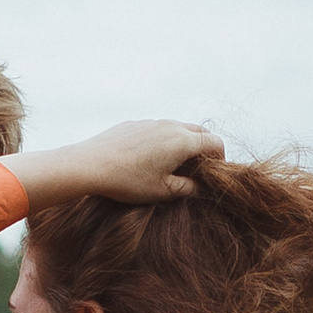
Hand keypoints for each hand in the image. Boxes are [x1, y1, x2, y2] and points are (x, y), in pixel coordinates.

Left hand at [12, 121, 222, 211]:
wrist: (91, 164)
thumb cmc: (128, 181)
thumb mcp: (163, 191)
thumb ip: (188, 188)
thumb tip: (200, 186)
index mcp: (183, 141)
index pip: (215, 143)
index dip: (220, 159)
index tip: (213, 173)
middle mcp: (170, 126)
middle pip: (199, 131)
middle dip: (204, 148)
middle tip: (199, 168)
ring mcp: (152, 122)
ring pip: (178, 127)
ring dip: (184, 142)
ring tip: (175, 164)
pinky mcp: (135, 123)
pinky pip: (157, 128)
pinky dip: (163, 139)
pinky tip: (150, 158)